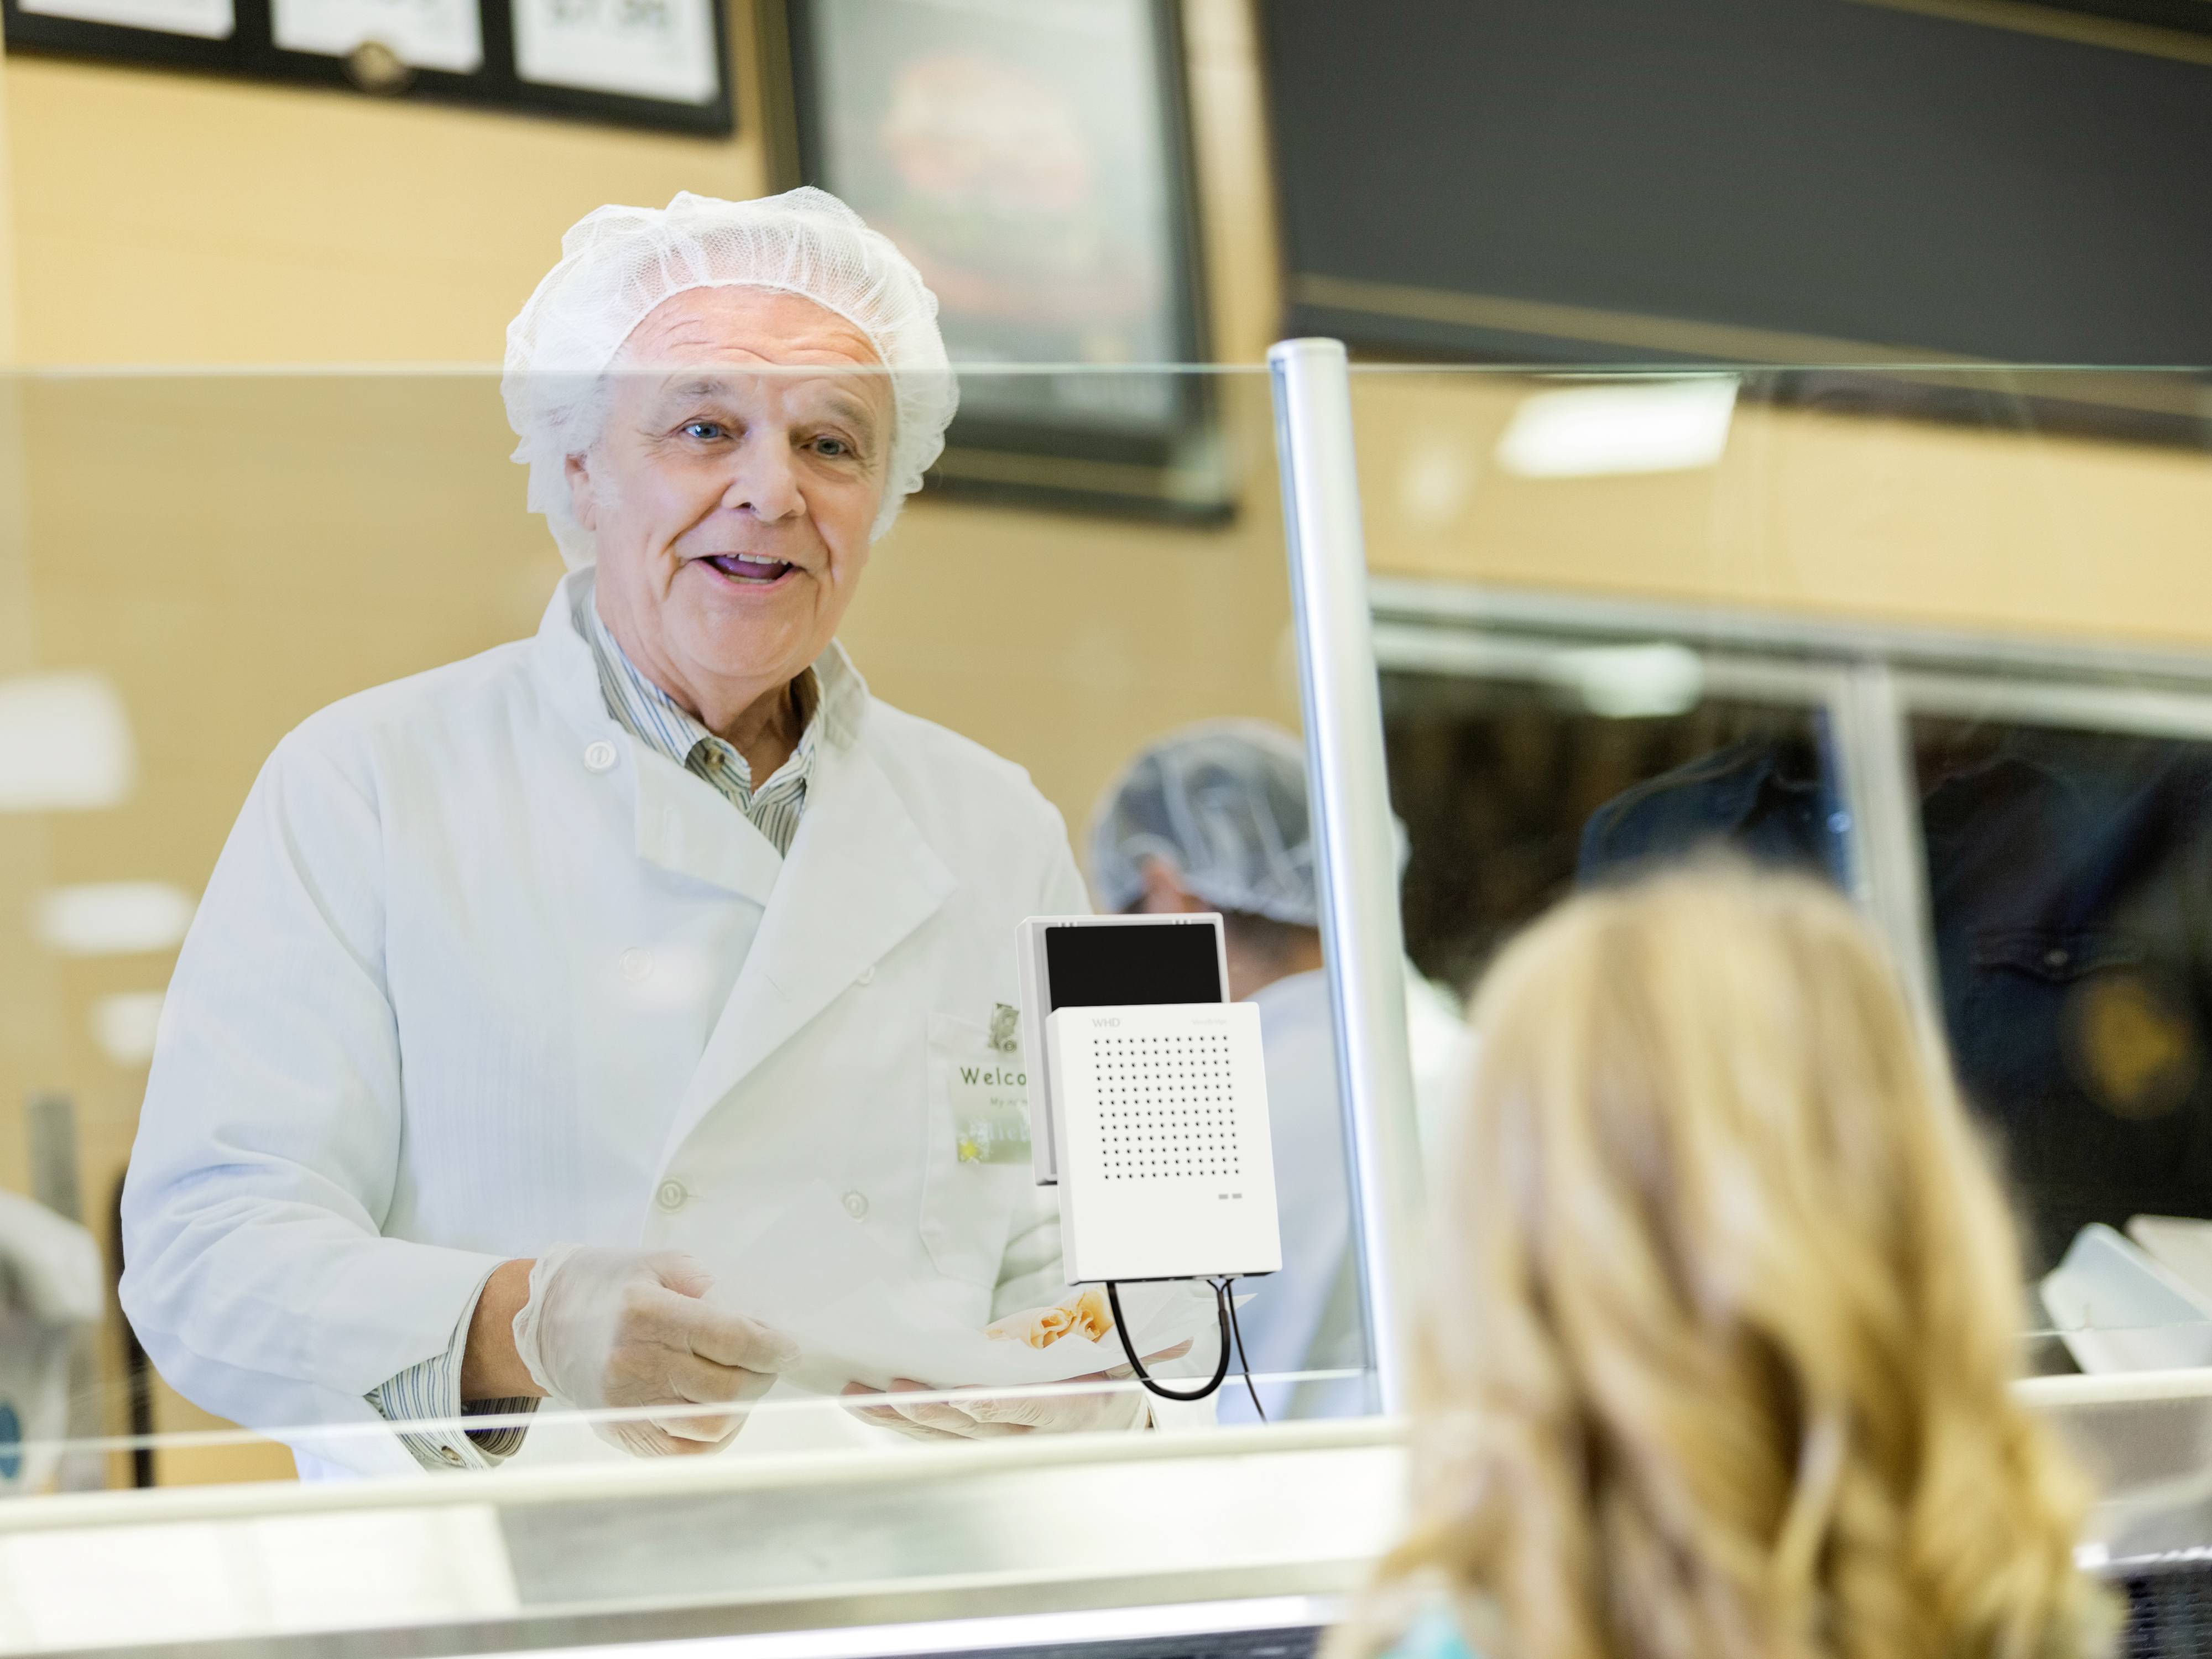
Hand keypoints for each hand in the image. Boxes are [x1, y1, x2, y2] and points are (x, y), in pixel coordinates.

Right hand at [511, 1245, 798, 1456]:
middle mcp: (633, 1363)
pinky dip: (716, 1434)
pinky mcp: (622, 1432)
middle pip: (727, 1390)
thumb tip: (759, 1324)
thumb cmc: (610, 1287)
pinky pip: (686, 1450)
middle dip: (763, 1377)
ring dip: (744, 1407)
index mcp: (646, 1313)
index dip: (772, 1348)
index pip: (730, 1340)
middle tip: (770, 1362)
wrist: (546, 1320)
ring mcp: (625, 1405)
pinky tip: (721, 1410)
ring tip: (744, 1382)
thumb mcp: (662, 1265)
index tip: (790, 1348)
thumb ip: (712, 1289)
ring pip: (712, 1426)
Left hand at [841, 1340, 1190, 1441]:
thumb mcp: (1083, 1346)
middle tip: (890, 1391)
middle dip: (926, 1410)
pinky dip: (905, 1425)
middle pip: (972, 1429)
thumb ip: (1041, 1343)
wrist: (1109, 1416)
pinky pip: (941, 1440)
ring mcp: (1008, 1446)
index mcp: (1071, 1407)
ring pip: (947, 1439)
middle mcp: (1035, 1437)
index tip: (960, 1397)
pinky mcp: (985, 1447)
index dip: (990, 1404)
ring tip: (860, 1399)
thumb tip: (989, 1341)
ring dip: (900, 1421)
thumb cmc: (1091, 1367)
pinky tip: (873, 1410)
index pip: (1026, 1408)